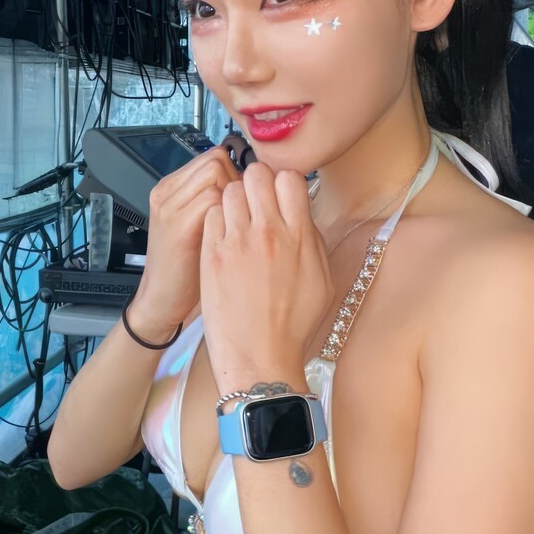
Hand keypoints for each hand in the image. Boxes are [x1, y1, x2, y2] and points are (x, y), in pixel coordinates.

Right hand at [127, 143, 240, 337]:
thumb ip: (217, 201)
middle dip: (239, 182)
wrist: (162, 301)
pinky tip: (235, 235)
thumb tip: (254, 185)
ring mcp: (170, 206)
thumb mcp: (200, 225)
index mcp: (173, 187)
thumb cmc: (189, 267)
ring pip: (216, 174)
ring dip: (236, 196)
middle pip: (216, 160)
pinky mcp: (178, 225)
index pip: (214, 157)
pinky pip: (213, 199)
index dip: (237, 174)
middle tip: (246, 212)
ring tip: (239, 224)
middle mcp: (168, 191)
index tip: (248, 200)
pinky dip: (231, 213)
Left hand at [199, 161, 333, 394]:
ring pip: (230, 190)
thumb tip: (302, 216)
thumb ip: (312, 241)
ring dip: (235, 200)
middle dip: (256, 183)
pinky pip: (211, 215)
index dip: (283, 183)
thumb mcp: (322, 282)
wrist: (260, 359)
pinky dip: (217, 220)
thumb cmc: (291, 327)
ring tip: (237, 222)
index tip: (279, 196)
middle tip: (255, 202)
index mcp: (300, 236)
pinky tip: (223, 239)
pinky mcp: (211, 254)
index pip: (289, 178)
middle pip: (257, 175)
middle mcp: (269, 232)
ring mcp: (237, 242)